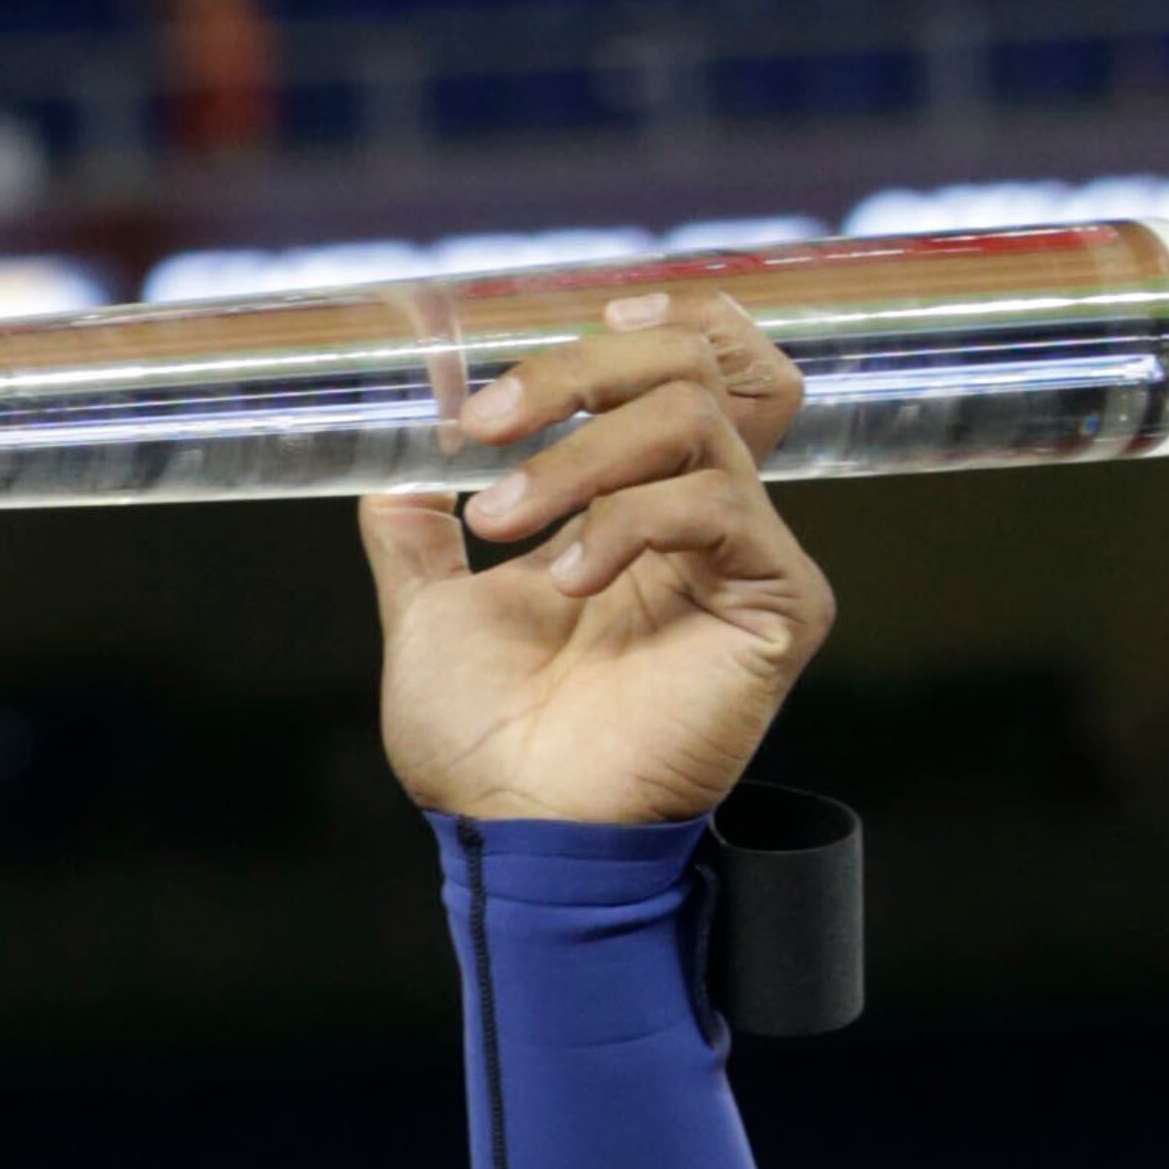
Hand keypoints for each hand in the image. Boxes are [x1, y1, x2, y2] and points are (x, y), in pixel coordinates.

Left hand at [363, 292, 834, 829]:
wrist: (513, 838)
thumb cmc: (482, 747)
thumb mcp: (428, 613)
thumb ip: (415, 529)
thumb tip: (389, 451)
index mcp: (634, 505)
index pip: (682, 364)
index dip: (632, 330)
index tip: (526, 364)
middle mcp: (700, 517)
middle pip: (693, 364)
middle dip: (576, 373)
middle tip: (486, 423)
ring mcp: (746, 556)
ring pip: (693, 417)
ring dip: (578, 456)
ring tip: (497, 521)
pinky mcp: (779, 602)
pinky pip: (719, 503)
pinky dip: (629, 521)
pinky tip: (570, 582)